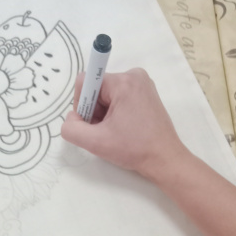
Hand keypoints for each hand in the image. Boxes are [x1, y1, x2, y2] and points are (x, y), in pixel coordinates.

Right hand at [60, 68, 190, 181]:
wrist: (164, 159)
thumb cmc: (134, 149)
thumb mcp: (95, 142)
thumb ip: (71, 129)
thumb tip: (71, 118)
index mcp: (123, 81)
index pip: (85, 82)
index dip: (82, 105)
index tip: (94, 124)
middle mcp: (134, 76)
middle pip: (96, 88)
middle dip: (95, 111)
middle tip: (105, 132)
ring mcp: (142, 84)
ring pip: (106, 95)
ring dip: (104, 114)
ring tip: (115, 132)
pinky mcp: (145, 93)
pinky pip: (118, 98)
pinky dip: (115, 113)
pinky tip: (123, 128)